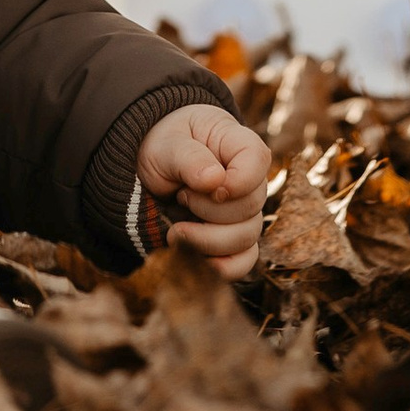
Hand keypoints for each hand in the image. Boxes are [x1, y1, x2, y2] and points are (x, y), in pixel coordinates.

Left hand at [135, 102, 269, 277]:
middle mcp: (249, 181)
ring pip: (247, 239)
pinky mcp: (233, 239)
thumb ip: (189, 158)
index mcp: (238, 145)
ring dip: (207, 240)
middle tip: (180, 196)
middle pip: (250, 208)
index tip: (205, 185)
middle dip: (209, 211)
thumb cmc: (165, 146)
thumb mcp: (168, 144)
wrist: (151, 167)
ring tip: (177, 228)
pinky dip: (220, 266)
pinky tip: (192, 255)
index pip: (258, 161)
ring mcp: (244, 213)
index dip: (236, 181)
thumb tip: (215, 181)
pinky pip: (243, 261)